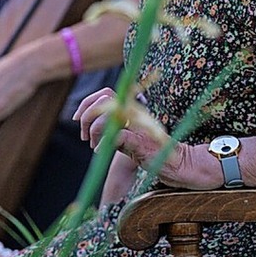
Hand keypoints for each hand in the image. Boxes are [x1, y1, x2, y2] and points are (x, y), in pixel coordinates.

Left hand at [73, 88, 220, 189]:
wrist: (177, 162)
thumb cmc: (151, 152)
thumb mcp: (129, 135)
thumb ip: (114, 127)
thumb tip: (91, 126)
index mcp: (132, 108)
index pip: (105, 94)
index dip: (87, 103)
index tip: (78, 118)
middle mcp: (135, 112)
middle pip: (104, 101)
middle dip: (88, 116)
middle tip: (85, 135)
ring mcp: (138, 125)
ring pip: (109, 115)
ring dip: (96, 130)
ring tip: (95, 144)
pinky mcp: (140, 141)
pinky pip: (117, 135)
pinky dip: (105, 143)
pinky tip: (101, 151)